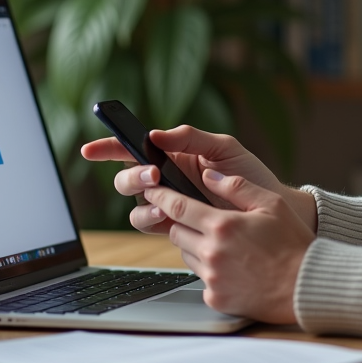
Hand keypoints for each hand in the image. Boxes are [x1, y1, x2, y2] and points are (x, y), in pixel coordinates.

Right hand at [80, 125, 316, 234]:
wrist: (271, 211)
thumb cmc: (251, 176)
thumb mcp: (225, 148)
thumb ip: (191, 138)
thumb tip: (156, 135)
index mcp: (174, 156)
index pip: (134, 149)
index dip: (109, 147)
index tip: (90, 149)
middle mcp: (166, 180)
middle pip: (128, 178)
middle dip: (132, 175)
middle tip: (153, 174)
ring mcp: (170, 204)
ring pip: (136, 203)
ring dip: (143, 199)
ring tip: (164, 199)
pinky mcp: (176, 227)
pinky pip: (151, 224)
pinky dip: (153, 218)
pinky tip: (168, 214)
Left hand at [143, 170, 314, 323]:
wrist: (305, 287)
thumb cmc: (293, 243)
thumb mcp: (271, 204)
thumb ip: (237, 187)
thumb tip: (208, 175)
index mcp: (223, 225)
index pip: (177, 207)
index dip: (160, 196)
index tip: (152, 190)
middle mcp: (212, 253)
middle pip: (177, 231)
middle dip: (183, 222)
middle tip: (204, 220)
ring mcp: (212, 278)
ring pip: (187, 255)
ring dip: (196, 246)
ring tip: (227, 245)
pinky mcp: (215, 298)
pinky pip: (200, 278)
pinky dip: (210, 270)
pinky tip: (234, 267)